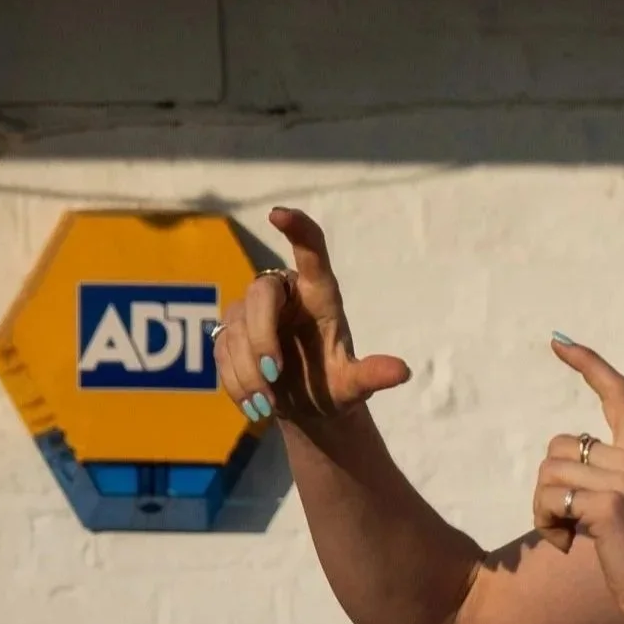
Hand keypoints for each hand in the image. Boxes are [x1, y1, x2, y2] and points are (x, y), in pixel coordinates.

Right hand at [213, 208, 411, 425]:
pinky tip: (254, 404)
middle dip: (262, 337)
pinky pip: (221, 352)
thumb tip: (402, 373)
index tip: (277, 214)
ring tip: (269, 404)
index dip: (296, 229)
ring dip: (249, 373)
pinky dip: (236, 383)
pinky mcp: (229, 332)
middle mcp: (284, 293)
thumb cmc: (334, 386)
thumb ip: (372, 375)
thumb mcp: (354, 385)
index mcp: (320, 294)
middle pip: (260, 295)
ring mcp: (251, 311)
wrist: (306, 409)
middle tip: (273, 375)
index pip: (310, 251)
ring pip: (237, 330)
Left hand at [531, 337, 623, 623]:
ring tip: (568, 536)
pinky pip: (551, 499)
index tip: (560, 342)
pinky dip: (547, 525)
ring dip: (544, 509)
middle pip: (559, 446)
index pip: (617, 393)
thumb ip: (606, 478)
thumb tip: (561, 466)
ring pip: (549, 473)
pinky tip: (568, 546)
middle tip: (567, 522)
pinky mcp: (608, 507)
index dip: (587, 363)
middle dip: (550, 486)